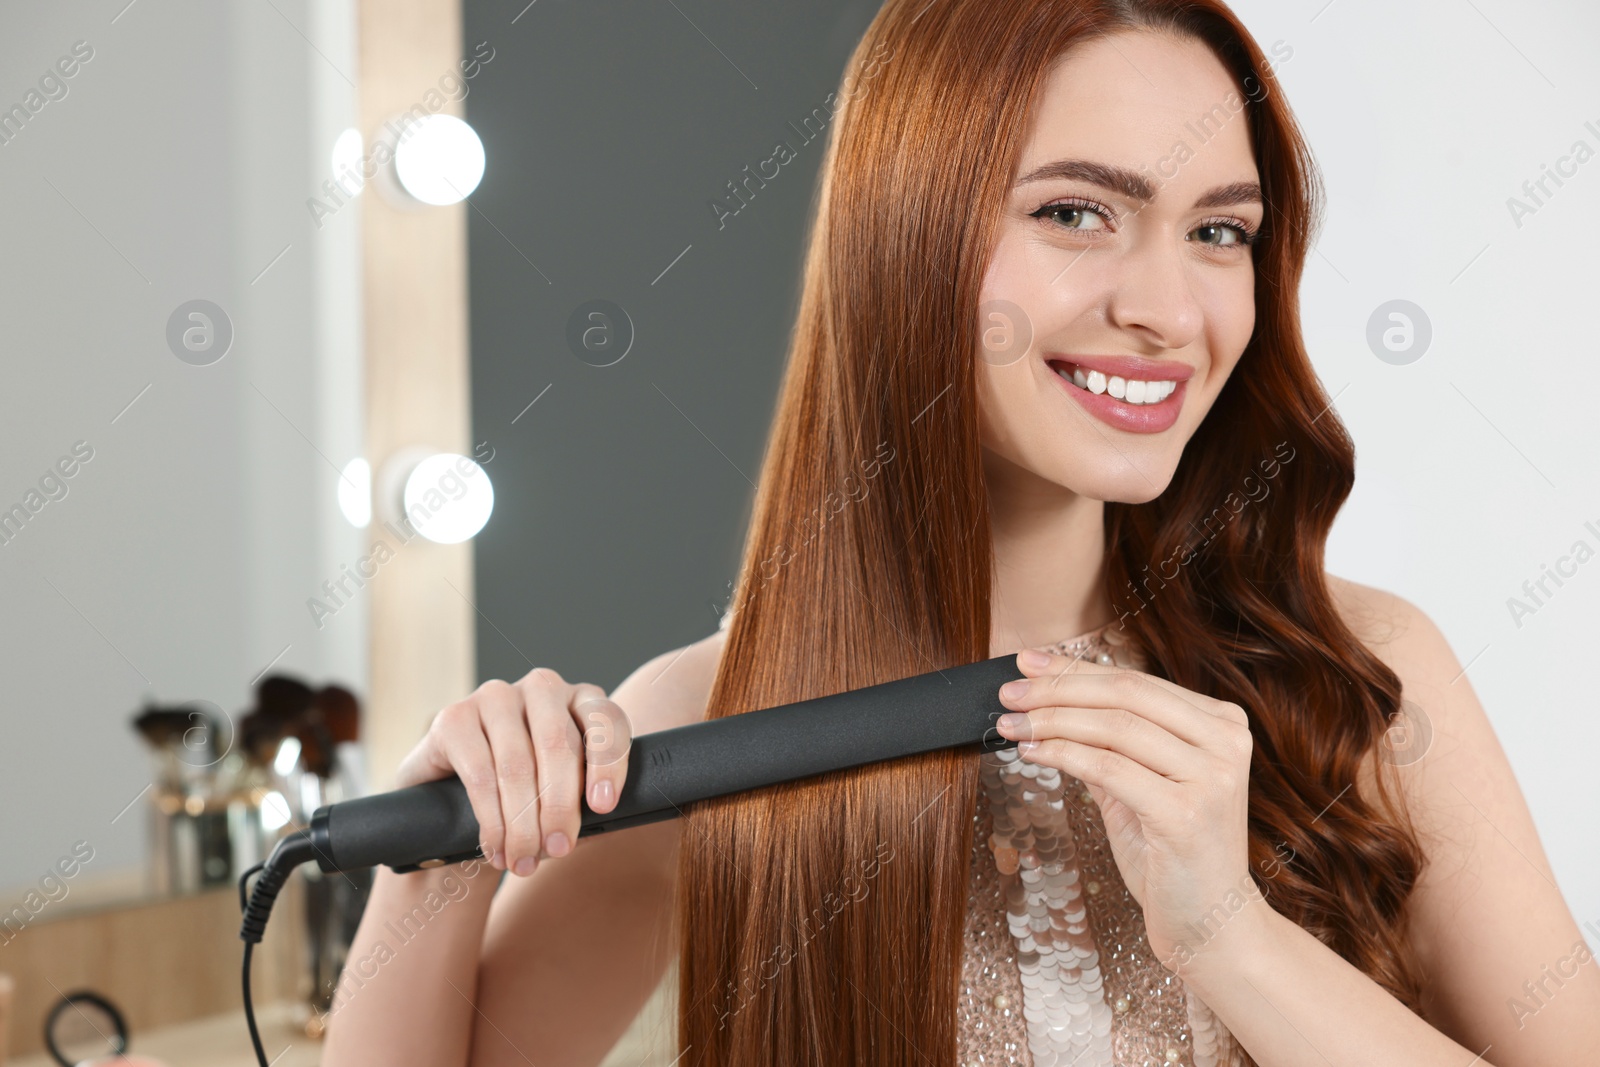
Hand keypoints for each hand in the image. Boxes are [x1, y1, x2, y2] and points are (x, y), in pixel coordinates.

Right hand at [394, 667, 632, 876]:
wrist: (457, 798)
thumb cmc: (529, 796)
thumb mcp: (567, 796)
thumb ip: (589, 801)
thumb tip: (602, 821)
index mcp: (581, 699)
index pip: (606, 721)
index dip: (607, 764)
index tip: (603, 806)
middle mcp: (542, 689)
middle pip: (558, 743)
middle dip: (560, 805)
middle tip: (558, 849)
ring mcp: (496, 697)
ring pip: (517, 763)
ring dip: (522, 822)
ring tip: (524, 860)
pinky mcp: (454, 716)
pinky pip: (479, 771)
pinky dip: (490, 818)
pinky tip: (495, 846)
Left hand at [993, 647, 1261, 972]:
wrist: (1211, 924)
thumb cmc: (1173, 855)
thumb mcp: (1142, 785)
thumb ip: (1109, 743)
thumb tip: (1048, 699)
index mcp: (1222, 723)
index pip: (1136, 680)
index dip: (1075, 669)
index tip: (1027, 662)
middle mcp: (1226, 741)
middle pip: (1124, 694)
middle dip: (1058, 688)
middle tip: (1009, 691)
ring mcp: (1212, 777)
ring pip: (1114, 727)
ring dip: (1052, 720)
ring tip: (1011, 723)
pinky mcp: (1187, 813)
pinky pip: (1110, 769)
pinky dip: (1064, 754)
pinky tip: (1033, 752)